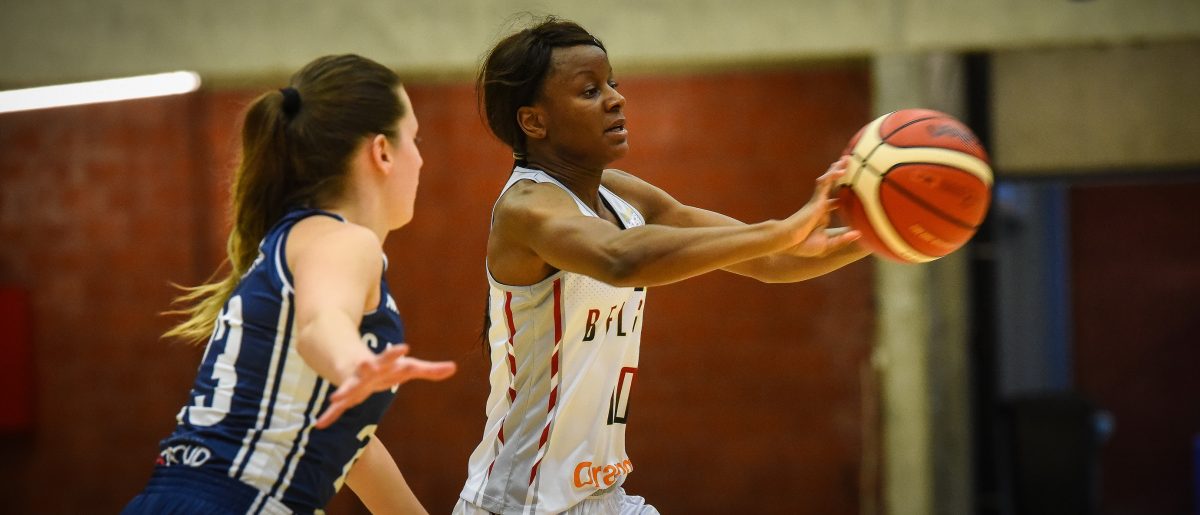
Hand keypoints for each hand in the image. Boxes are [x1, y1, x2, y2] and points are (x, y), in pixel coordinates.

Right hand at [315, 344, 456, 428]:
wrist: (350, 359)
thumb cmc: (385, 367)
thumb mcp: (407, 368)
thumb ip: (429, 370)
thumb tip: (454, 368)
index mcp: (383, 363)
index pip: (392, 357)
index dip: (396, 353)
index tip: (404, 347)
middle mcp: (366, 371)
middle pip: (366, 369)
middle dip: (366, 366)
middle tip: (365, 364)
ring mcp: (353, 382)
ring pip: (347, 387)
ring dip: (342, 392)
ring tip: (335, 398)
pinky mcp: (345, 394)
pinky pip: (337, 407)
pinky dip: (330, 415)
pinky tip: (320, 425)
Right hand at [781, 157, 858, 252]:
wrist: (788, 241)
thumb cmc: (804, 246)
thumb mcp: (828, 245)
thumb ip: (842, 239)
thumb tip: (859, 234)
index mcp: (822, 217)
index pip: (834, 203)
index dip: (841, 198)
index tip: (851, 193)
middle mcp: (820, 206)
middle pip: (831, 187)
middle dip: (838, 176)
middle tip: (847, 165)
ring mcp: (817, 201)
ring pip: (828, 181)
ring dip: (836, 169)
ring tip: (845, 158)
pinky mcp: (815, 199)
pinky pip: (824, 183)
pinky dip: (832, 175)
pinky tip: (841, 170)